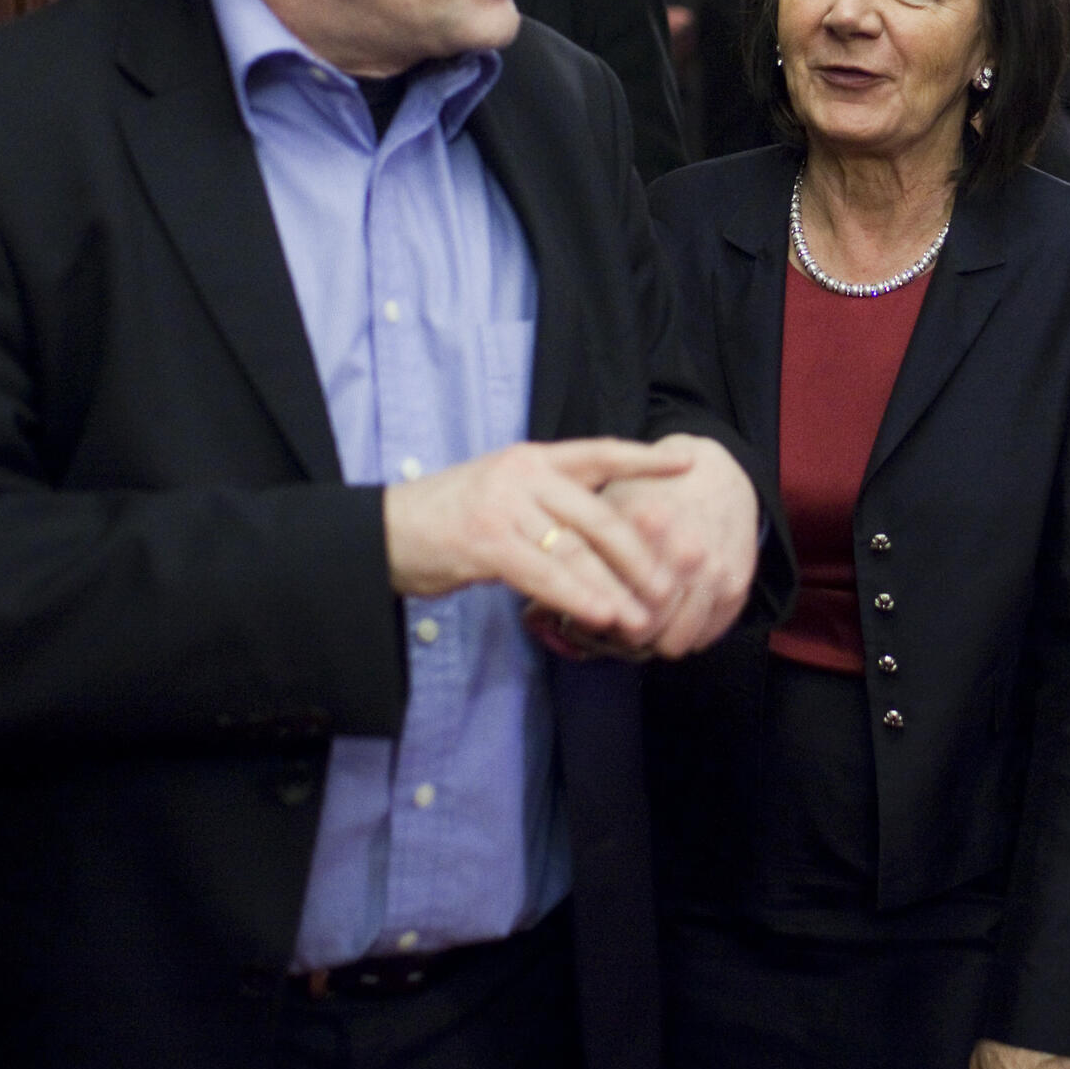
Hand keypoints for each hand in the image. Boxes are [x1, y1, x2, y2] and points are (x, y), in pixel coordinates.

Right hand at [383, 438, 693, 647]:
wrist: (381, 533)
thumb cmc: (449, 519)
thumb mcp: (504, 492)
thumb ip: (549, 501)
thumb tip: (604, 531)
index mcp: (533, 458)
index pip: (600, 452)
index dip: (645, 458)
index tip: (688, 462)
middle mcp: (523, 473)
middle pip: (599, 514)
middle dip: (641, 555)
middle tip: (672, 585)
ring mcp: (504, 505)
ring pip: (576, 549)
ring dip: (616, 588)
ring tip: (644, 616)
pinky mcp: (486, 541)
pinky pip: (544, 572)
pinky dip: (577, 595)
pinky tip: (601, 614)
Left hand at [595, 434, 761, 657]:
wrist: (718, 475)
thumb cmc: (651, 492)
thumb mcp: (608, 508)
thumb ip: (576, 552)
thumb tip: (535, 615)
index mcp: (646, 524)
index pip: (610, 600)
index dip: (592, 616)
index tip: (584, 616)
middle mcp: (685, 550)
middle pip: (642, 629)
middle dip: (622, 634)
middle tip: (613, 626)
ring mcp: (714, 572)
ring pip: (674, 642)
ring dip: (655, 640)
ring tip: (642, 625)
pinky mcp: (737, 586)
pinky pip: (705, 636)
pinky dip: (686, 634)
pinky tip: (672, 618)